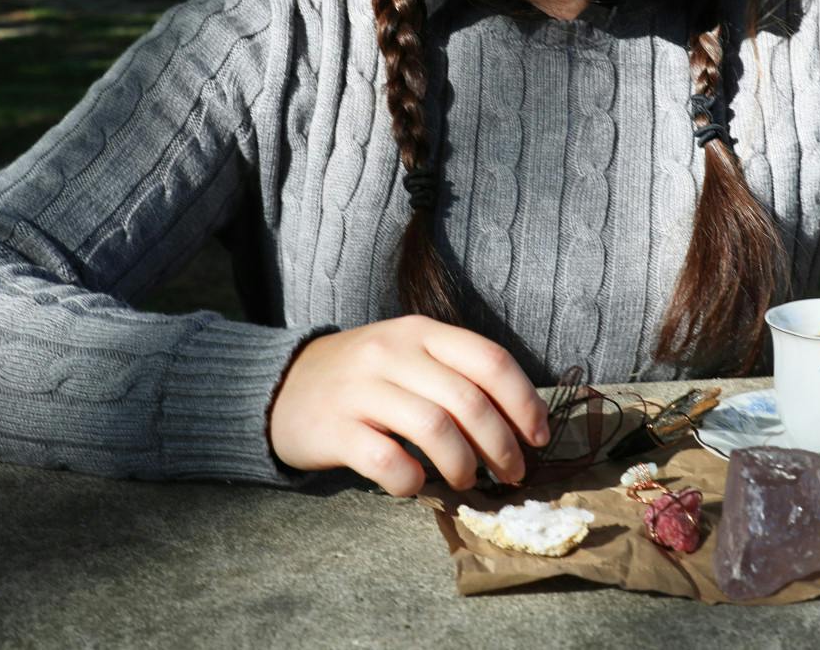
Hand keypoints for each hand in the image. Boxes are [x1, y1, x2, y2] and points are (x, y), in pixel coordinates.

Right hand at [268, 315, 550, 495]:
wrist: (281, 388)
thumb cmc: (364, 378)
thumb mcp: (408, 356)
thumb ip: (457, 375)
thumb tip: (521, 424)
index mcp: (420, 332)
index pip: (489, 360)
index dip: (523, 403)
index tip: (538, 438)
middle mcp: (392, 354)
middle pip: (468, 401)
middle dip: (502, 445)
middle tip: (512, 474)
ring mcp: (361, 390)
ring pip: (434, 429)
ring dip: (463, 465)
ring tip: (467, 482)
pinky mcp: (335, 429)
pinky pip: (387, 461)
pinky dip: (411, 481)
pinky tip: (414, 486)